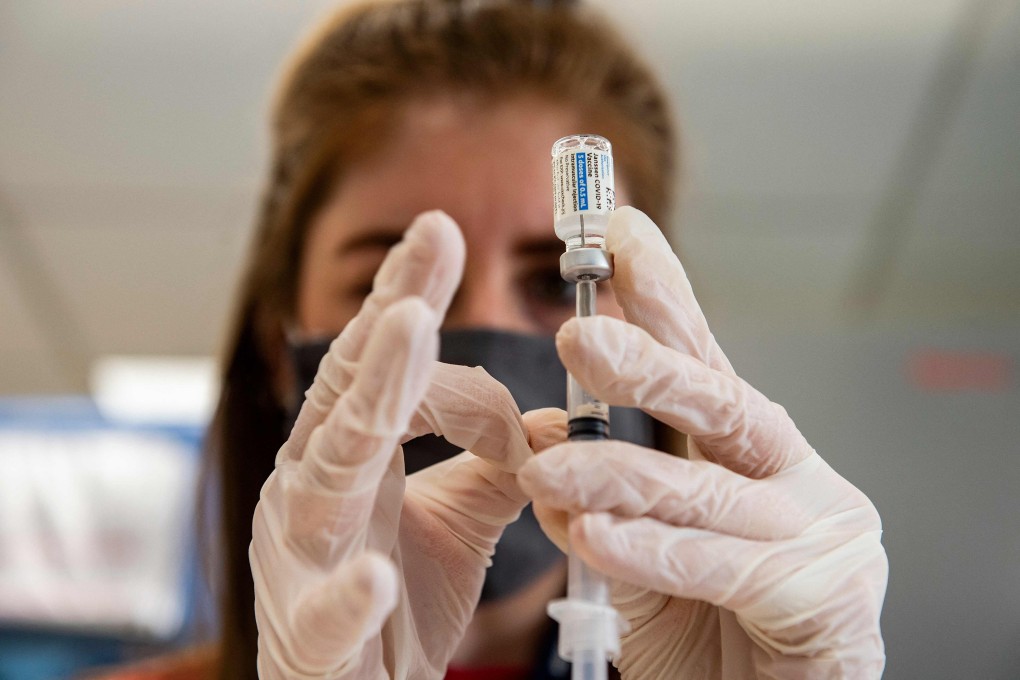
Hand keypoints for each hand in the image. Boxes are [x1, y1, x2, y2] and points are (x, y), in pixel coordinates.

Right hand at [251, 211, 563, 678]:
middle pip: (347, 399)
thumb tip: (553, 417)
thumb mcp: (458, 521)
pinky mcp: (312, 642)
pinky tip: (373, 575)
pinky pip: (326, 615)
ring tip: (408, 336)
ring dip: (367, 411)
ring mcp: (303, 564)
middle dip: (388, 331)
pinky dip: (347, 594)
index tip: (443, 231)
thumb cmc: (395, 607)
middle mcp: (313, 493)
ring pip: (326, 478)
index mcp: (347, 456)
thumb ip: (496, 462)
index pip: (375, 366)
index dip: (404, 300)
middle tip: (429, 263)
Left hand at [518, 207, 887, 678]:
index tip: (617, 233)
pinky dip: (655, 552)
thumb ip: (609, 498)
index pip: (701, 361)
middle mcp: (790, 475)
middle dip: (650, 361)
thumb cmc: (712, 633)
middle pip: (720, 401)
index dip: (662, 296)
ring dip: (620, 475)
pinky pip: (722, 566)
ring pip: (707, 489)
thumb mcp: (645, 551)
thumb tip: (545, 447)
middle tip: (580, 332)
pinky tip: (597, 535)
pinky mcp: (830, 597)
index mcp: (747, 452)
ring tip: (548, 471)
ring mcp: (820, 530)